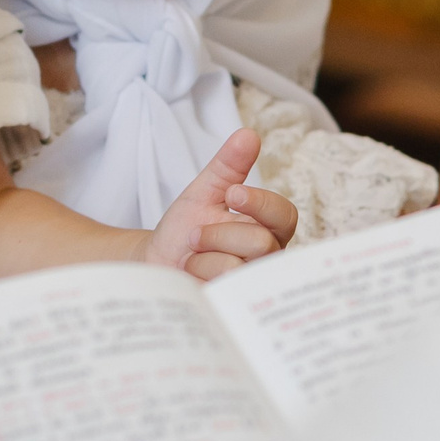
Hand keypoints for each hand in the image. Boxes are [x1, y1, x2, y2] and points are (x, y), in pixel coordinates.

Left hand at [141, 128, 297, 279]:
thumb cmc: (184, 227)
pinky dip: (198, 276)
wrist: (155, 264)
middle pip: (261, 243)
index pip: (284, 215)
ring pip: (238, 267)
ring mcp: (250, 286)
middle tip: (194, 235)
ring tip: (191, 257)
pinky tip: (191, 276)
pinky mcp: (232, 306)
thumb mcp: (205, 191)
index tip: (233, 194)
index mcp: (268, 228)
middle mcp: (267, 260)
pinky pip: (222, 289)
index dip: (261, 203)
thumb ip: (228, 165)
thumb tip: (248, 134)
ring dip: (203, 256)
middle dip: (217, 234)